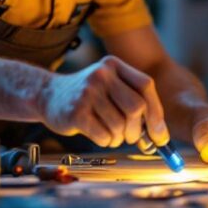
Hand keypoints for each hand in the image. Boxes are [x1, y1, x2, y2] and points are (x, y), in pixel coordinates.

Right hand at [41, 56, 168, 147]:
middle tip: (132, 138)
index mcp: (114, 65)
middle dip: (138, 129)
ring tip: (112, 135)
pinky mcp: (76, 112)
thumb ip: (135, 104)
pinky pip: (104, 135)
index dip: (156, 112)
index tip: (159, 135)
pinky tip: (100, 136)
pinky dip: (107, 142)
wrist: (48, 96)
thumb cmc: (88, 97)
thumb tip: (160, 136)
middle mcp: (101, 74)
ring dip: (120, 138)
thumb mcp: (110, 88)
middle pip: (136, 107)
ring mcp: (87, 92)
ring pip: (120, 125)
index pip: (145, 85)